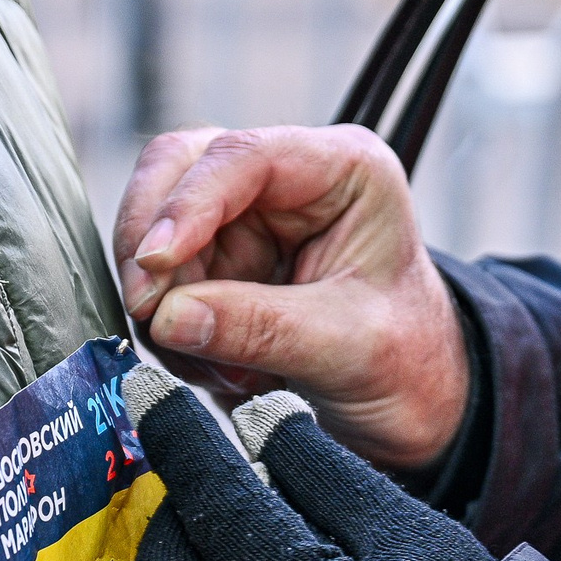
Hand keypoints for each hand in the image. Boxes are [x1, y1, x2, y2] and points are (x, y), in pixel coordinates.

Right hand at [114, 125, 469, 468]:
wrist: (412, 404)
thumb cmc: (407, 361)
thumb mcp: (347, 347)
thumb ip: (260, 327)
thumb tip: (168, 317)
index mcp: (344, 170)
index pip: (244, 156)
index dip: (188, 204)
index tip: (156, 262)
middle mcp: (290, 181)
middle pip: (180, 171)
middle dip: (153, 246)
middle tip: (148, 312)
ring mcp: (250, 219)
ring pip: (157, 228)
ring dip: (162, 298)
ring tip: (211, 365)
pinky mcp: (223, 263)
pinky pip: (165, 281)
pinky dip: (170, 326)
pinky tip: (216, 368)